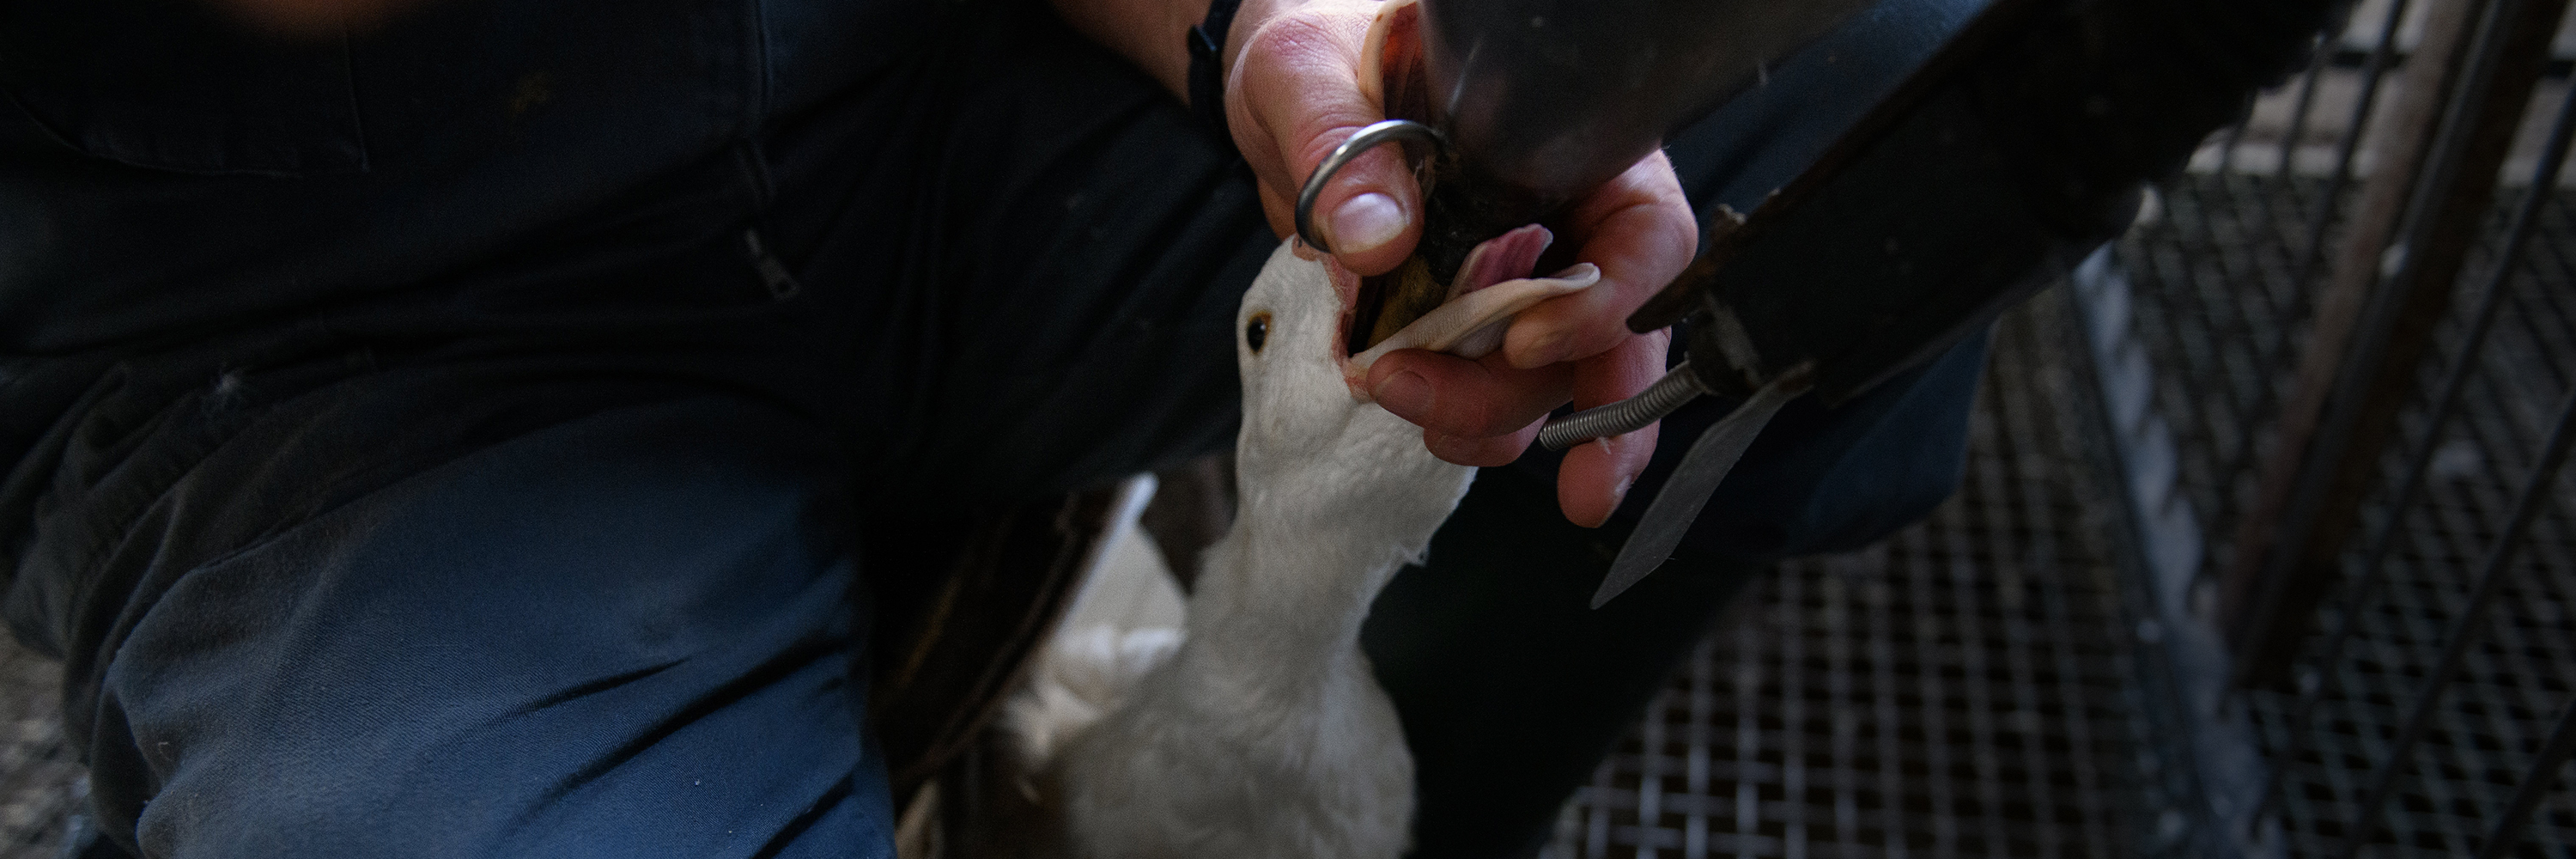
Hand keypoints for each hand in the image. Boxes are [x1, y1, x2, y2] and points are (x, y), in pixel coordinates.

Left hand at [1222, 0, 1698, 527]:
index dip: (1609, 303)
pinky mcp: (1465, 324)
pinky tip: (1387, 388)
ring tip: (1389, 390)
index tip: (1524, 342)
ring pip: (1548, 383)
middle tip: (1440, 417)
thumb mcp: (1310, 72)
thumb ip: (1340, 142)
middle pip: (1606, 338)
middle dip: (1531, 395)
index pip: (1646, 235)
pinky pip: (1488, 396)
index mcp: (1569, 143)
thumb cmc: (1318, 45)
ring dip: (1481, 417)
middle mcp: (1564, 219)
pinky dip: (1446, 415)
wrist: (1278, 94)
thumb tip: (1379, 234)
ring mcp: (1518, 280)